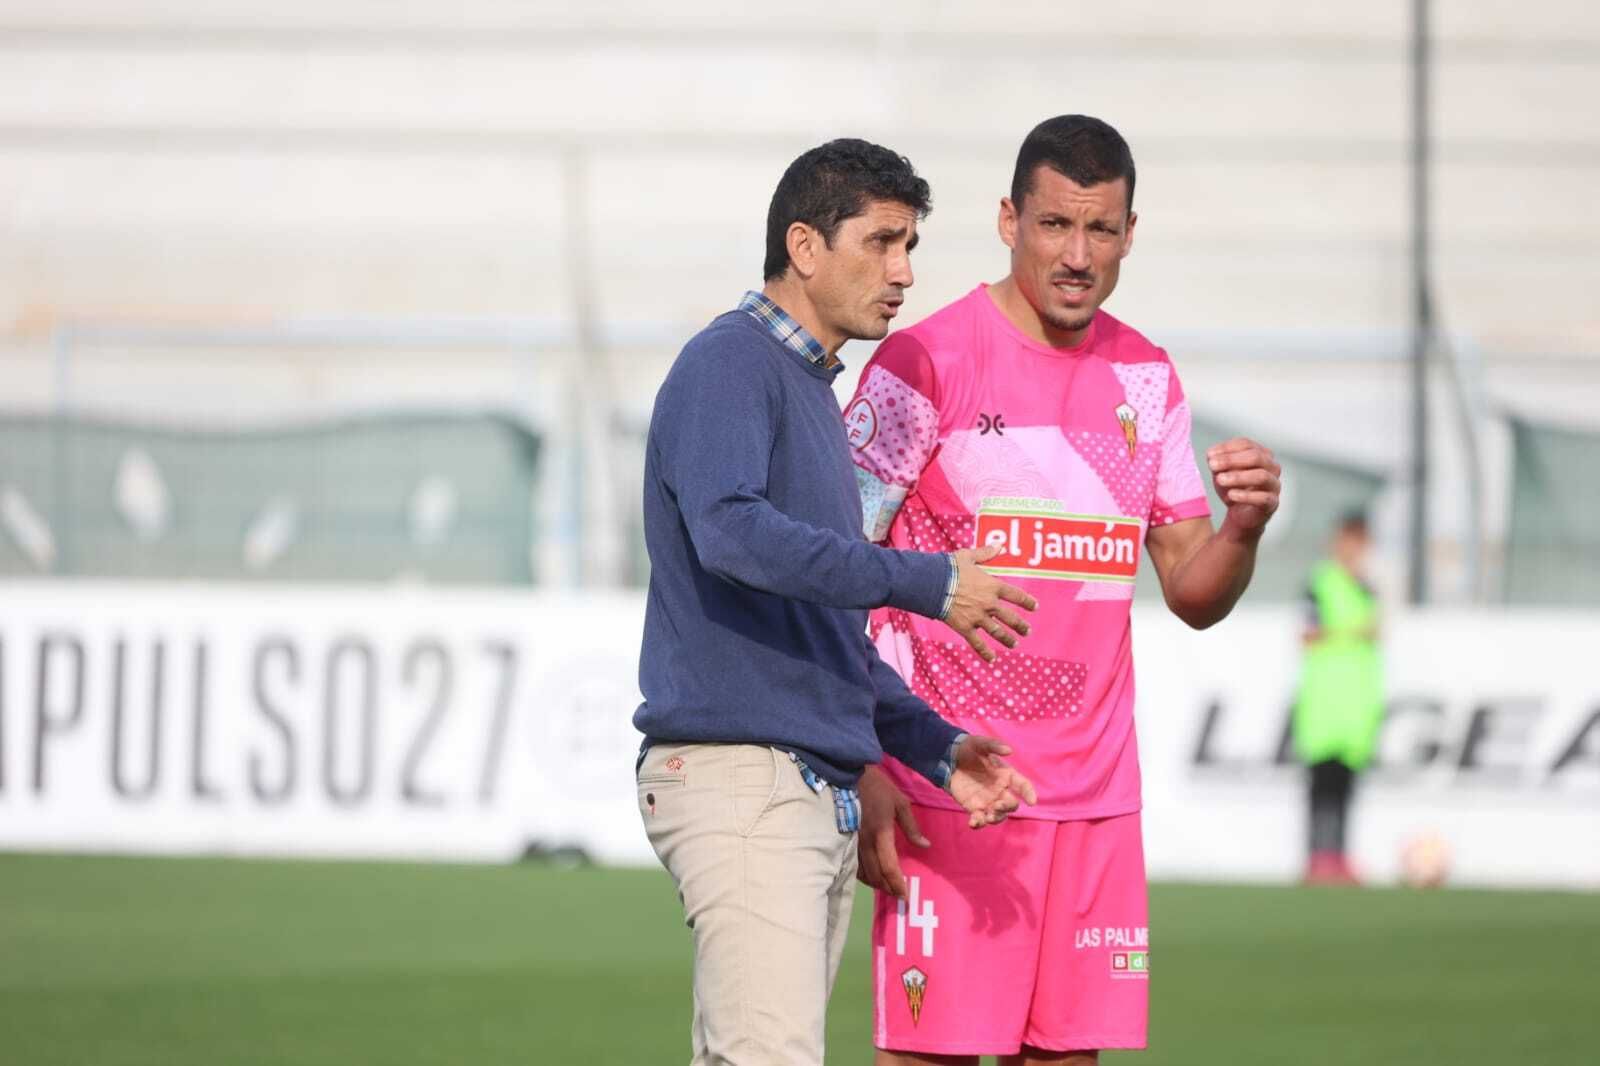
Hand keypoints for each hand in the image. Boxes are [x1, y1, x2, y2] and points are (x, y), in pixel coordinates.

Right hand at [856, 766, 927, 899]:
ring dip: (875, 883)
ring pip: (862, 872)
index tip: (904, 896)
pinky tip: (870, 875)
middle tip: (898, 895)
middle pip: (875, 874)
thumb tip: (925, 846)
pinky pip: (853, 864)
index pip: (888, 866)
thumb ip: (912, 827)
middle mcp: (865, 841)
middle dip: (887, 888)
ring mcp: (852, 841)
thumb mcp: (900, 803)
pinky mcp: (845, 839)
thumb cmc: (878, 788)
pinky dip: (862, 874)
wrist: (849, 774)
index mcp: (881, 833)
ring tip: (886, 888)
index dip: (896, 884)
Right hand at [944, 546, 1036, 662]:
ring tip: (1014, 644)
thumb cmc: (949, 568)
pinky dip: (986, 652)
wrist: (933, 583)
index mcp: (992, 586)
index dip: (1027, 602)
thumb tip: (999, 545)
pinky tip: (992, 659)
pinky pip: (978, 643)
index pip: (1016, 595)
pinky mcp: (965, 627)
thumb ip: (985, 553)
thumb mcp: (968, 557)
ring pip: (997, 632)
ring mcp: (978, 617)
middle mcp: (989, 603)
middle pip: (1010, 617)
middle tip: (1026, 631)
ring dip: (1007, 639)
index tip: (1035, 607)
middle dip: (1020, 625)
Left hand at [948, 735, 1036, 828]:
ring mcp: (987, 800)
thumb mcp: (980, 743)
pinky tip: (973, 822)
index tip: (1032, 801)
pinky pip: (979, 819)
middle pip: (1011, 804)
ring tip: (988, 817)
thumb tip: (1009, 750)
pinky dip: (978, 823)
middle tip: (998, 804)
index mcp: (1006, 775)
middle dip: (1008, 806)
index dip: (1029, 793)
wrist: (949, 757)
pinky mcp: (973, 807)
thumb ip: (994, 746)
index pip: (1023, 785)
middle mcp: (999, 790)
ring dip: (996, 818)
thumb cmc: (968, 749)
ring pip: (998, 816)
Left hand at [1206, 438, 1280, 537]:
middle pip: (1256, 457)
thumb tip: (1212, 455)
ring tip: (1220, 480)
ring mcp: (1274, 485)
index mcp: (1260, 454)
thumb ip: (1217, 463)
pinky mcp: (1273, 503)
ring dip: (1238, 477)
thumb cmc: (1232, 488)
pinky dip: (1246, 496)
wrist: (1240, 515)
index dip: (1227, 448)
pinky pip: (1263, 498)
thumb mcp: (1221, 473)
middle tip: (1212, 465)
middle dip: (1232, 460)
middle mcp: (1272, 467)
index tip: (1210, 455)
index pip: (1246, 444)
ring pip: (1262, 476)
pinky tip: (1231, 495)